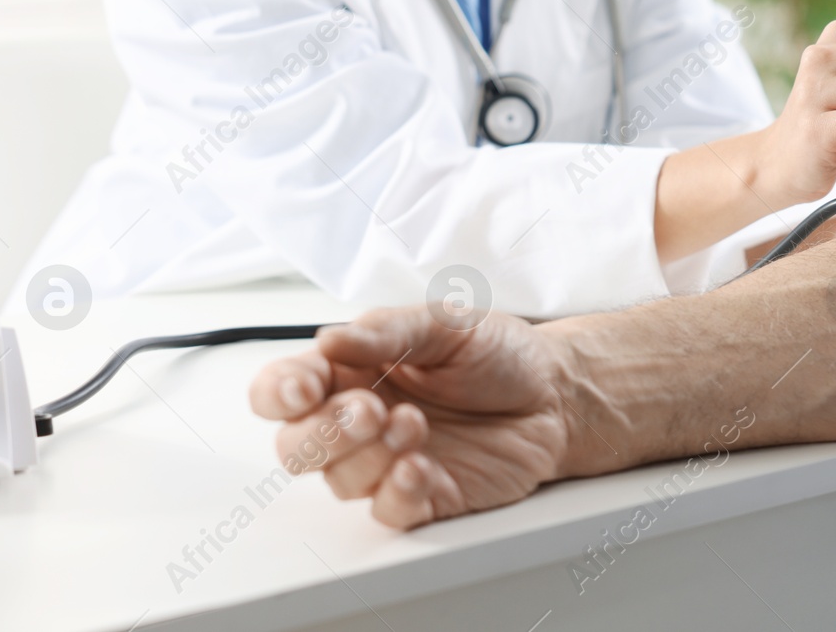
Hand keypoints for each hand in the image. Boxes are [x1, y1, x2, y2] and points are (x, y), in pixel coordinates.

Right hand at [249, 309, 578, 529]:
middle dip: (323, 433)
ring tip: (413, 426)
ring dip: (369, 456)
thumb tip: (331, 340)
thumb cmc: (497, 353)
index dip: (280, 393)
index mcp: (352, 371)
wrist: (556, 392)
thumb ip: (388, 332)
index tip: (305, 389)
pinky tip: (419, 468)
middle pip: (297, 446)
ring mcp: (387, 462)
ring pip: (340, 481)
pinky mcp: (424, 496)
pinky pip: (388, 511)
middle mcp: (360, 421)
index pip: (285, 390)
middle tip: (370, 411)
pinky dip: (396, 493)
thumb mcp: (446, 323)